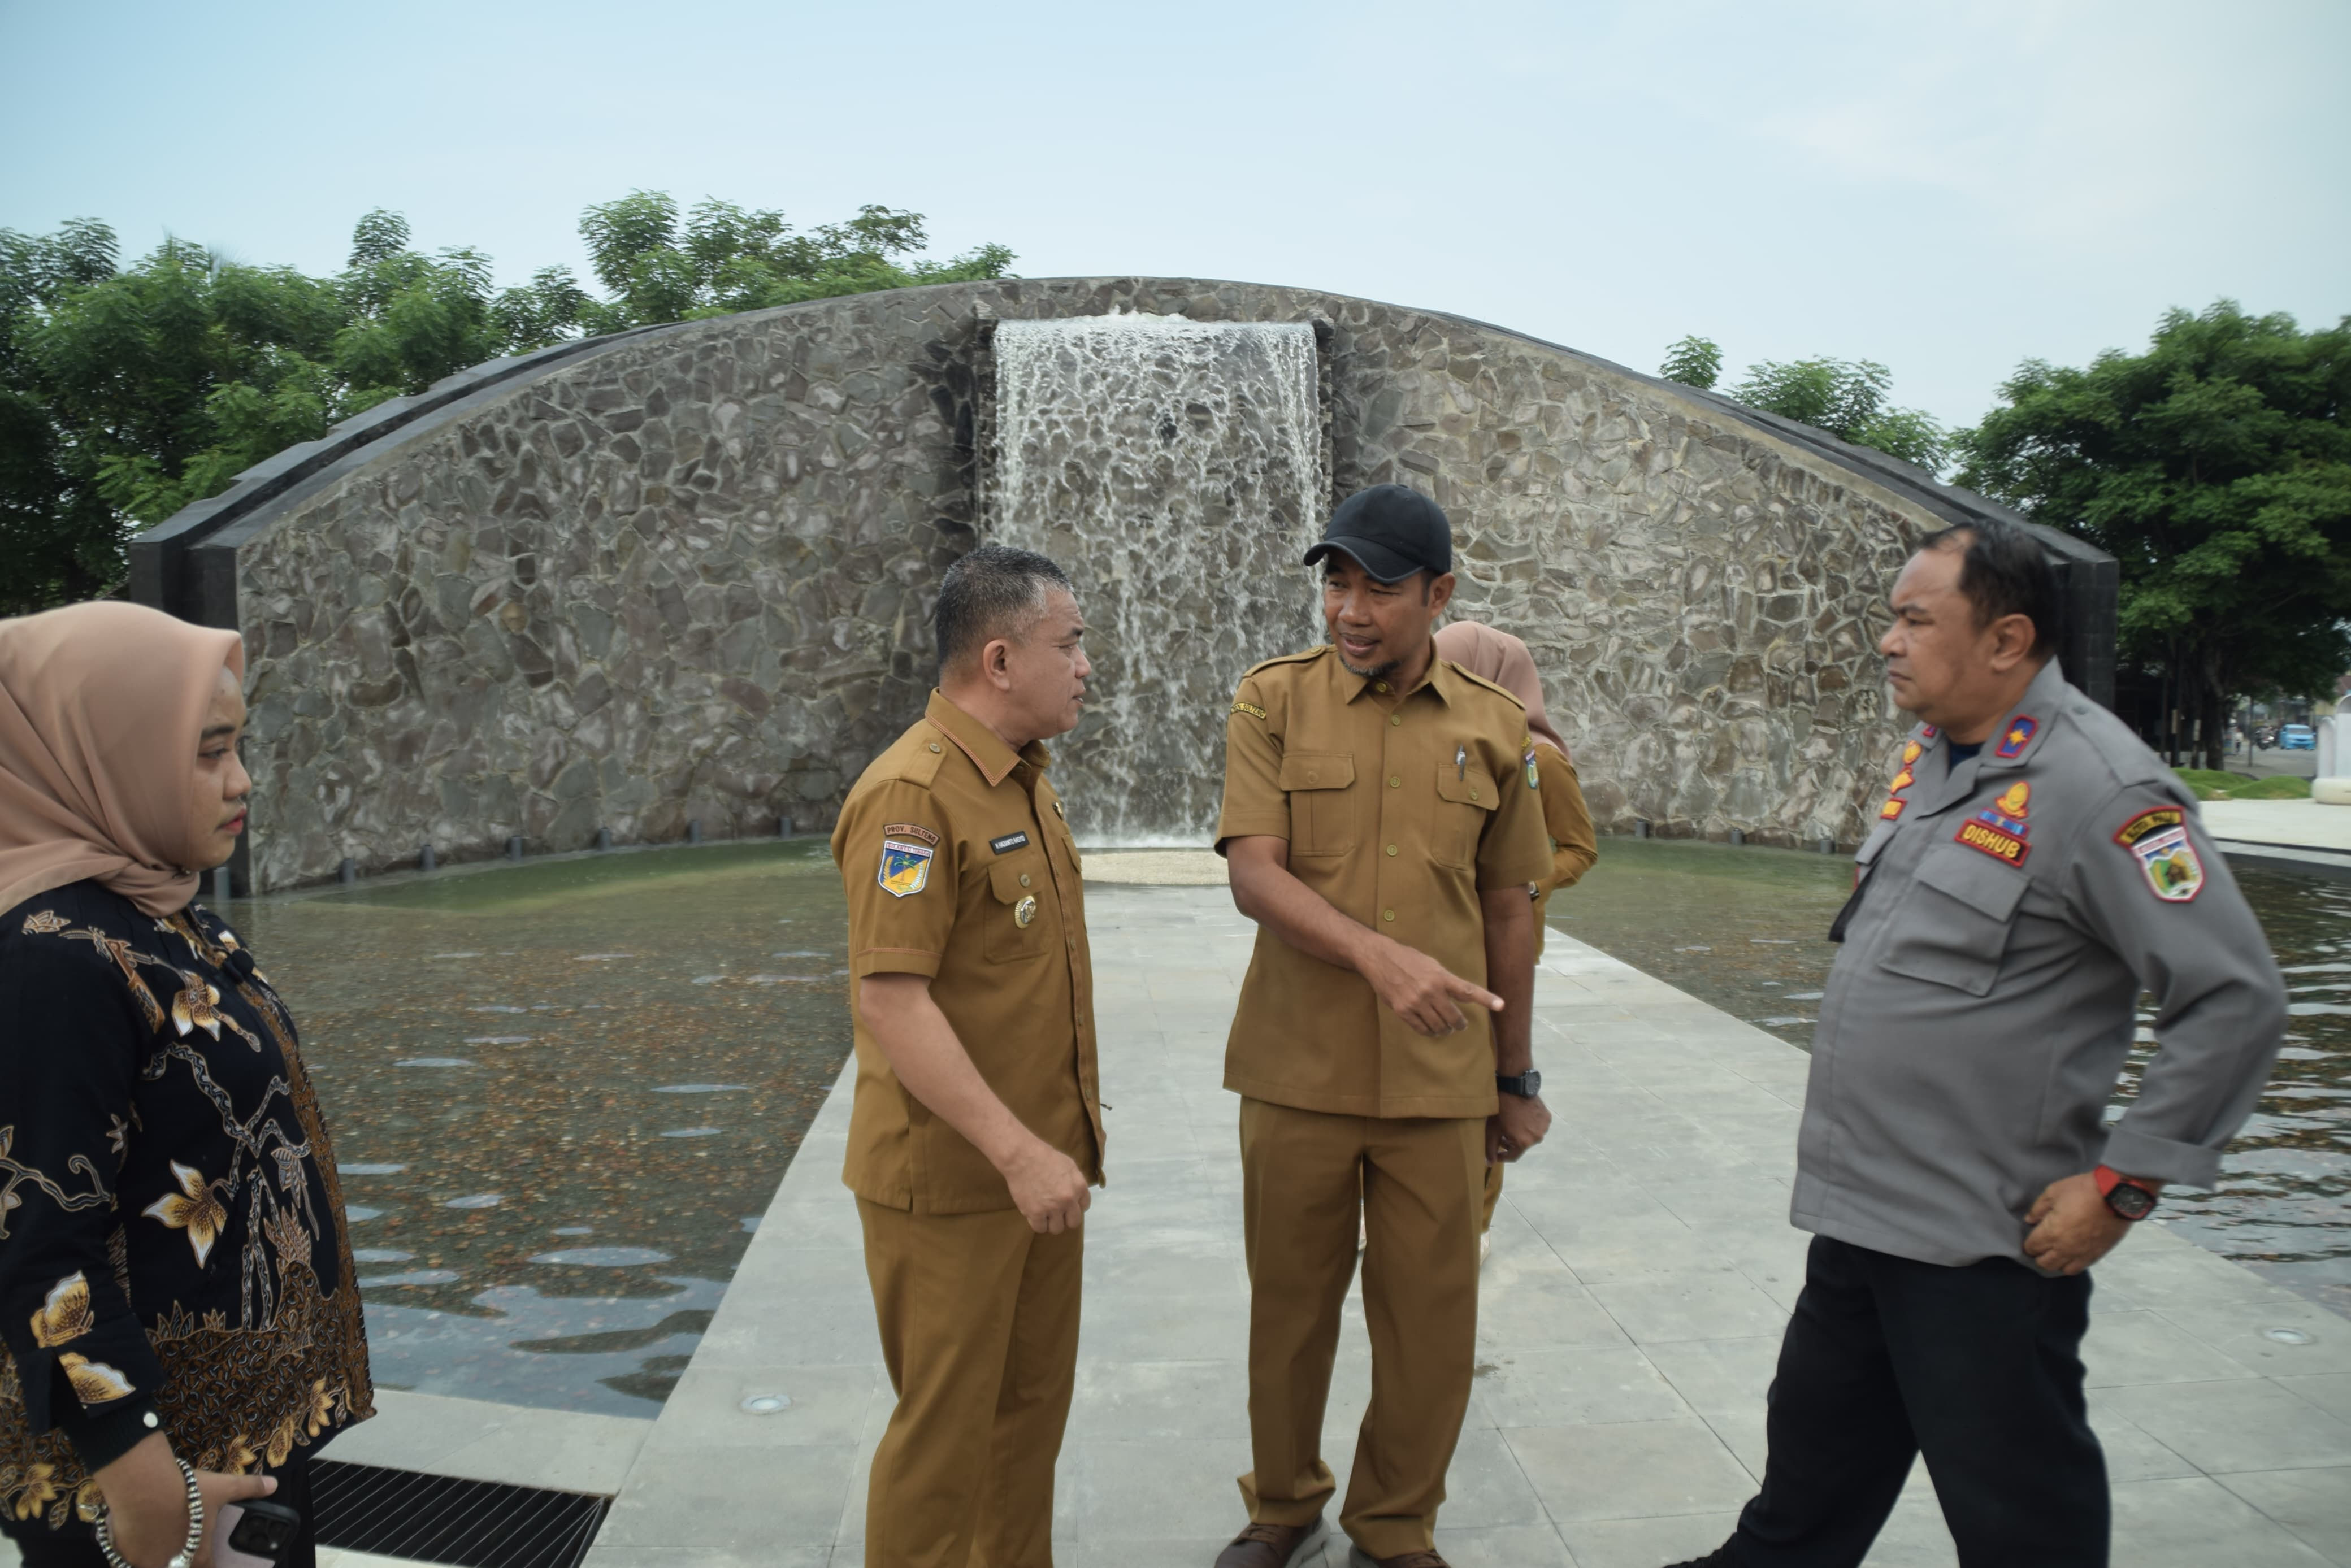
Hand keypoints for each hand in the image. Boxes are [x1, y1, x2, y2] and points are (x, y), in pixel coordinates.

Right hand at [95, 1433, 278, 1567]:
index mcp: (198, 1553)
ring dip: (157, 1560)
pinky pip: (127, 1561)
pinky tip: (135, 1542)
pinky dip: (131, 1555)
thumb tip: (273, 1485)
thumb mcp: (223, 1487)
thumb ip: (249, 1488)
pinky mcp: (122, 1554)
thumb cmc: (186, 1492)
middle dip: (183, 1562)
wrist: (143, 1488)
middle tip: (183, 1551)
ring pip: (152, 1567)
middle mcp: (171, 1563)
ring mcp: (144, 1561)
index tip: (210, 1565)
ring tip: (159, 1545)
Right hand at [999, 1136, 1090, 1234]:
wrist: (1022, 1157)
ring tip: (1044, 1214)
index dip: (1075, 1206)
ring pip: (1057, 1228)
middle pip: (1073, 1222)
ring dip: (1051, 1223)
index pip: (1084, 1206)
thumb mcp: (1069, 1165)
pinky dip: (1038, 1223)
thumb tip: (1077, 1197)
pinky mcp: (1035, 1213)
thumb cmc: (1045, 1157)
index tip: (1068, 1204)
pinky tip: (1035, 1215)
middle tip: (1057, 1212)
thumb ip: (1076, 1182)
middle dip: (1066, 1218)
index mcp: (1079, 1187)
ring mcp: (1052, 1208)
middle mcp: (1068, 1200)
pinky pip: (1040, 1228)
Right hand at [1363, 937, 1503, 1035]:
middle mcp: (1431, 991)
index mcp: (1441, 977)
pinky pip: (1421, 1029)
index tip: (1501, 1005)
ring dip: (1445, 1030)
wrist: (1380, 959)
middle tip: (1460, 1025)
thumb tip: (1461, 995)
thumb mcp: (1432, 964)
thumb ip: (1446, 980)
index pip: (1468, 990)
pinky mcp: (1403, 1011)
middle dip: (1459, 1024)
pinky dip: (1429, 1032)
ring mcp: (1416, 1002)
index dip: (1486, 999)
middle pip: (1453, 1016)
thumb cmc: (1408, 959)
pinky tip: (1431, 1029)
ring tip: (1445, 1029)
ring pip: (1438, 1026)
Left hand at [1488, 1092, 1550, 1164]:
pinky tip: (1522, 1118)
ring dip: (1521, 1135)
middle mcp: (1537, 1138)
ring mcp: (1544, 1127)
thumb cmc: (1501, 1109)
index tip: (1495, 1153)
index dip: (1502, 1156)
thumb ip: (1490, 1149)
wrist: (1515, 1086)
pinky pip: (1537, 1127)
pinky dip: (1530, 1126)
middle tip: (1502, 1136)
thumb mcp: (1492, 1130)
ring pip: (1530, 1136)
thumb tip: (1489, 1164)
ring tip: (1512, 1126)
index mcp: (1524, 1143)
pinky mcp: (1547, 1118)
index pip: (1513, 1157)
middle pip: (1522, 1146)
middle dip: (1511, 1144)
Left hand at [2023, 1172, 2133, 1275]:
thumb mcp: (2053, 1192)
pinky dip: (2073, 1264)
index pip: (2032, 1247)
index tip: (2030, 1239)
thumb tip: (2030, 1220)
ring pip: (2062, 1269)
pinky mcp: (2097, 1255)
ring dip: (2056, 1263)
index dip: (2028, 1244)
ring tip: (2056, 1253)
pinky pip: (2080, 1267)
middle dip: (2039, 1256)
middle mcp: (2065, 1248)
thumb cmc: (2083, 1191)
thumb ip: (2038, 1208)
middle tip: (2041, 1247)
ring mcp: (2082, 1254)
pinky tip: (2072, 1255)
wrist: (2116, 1196)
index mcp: (2051, 1232)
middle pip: (2045, 1263)